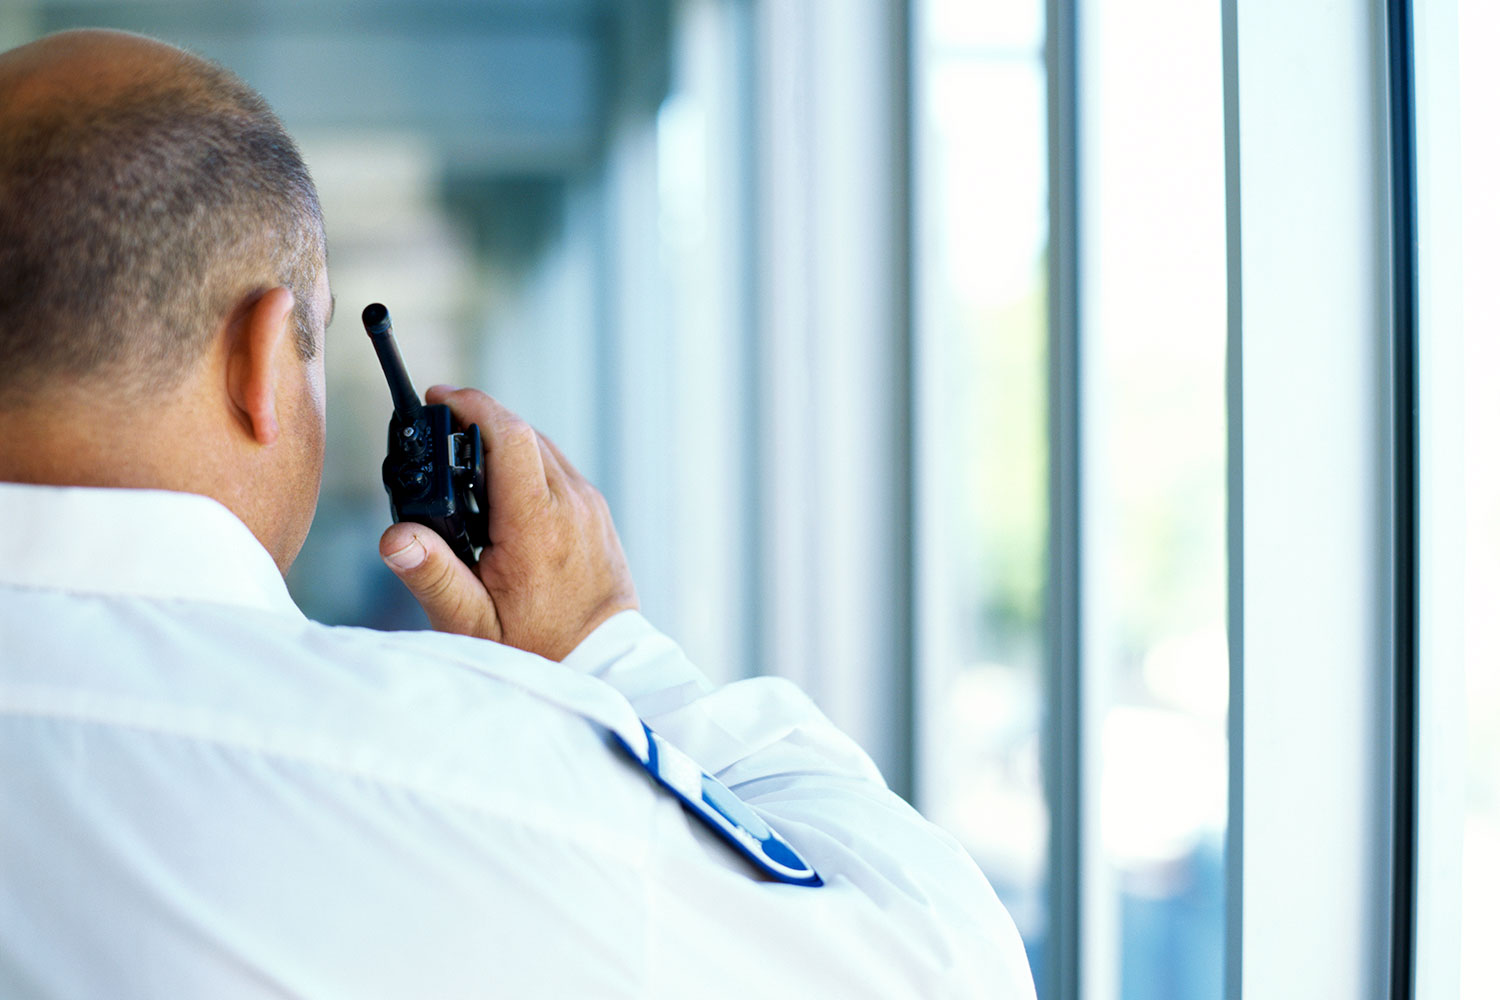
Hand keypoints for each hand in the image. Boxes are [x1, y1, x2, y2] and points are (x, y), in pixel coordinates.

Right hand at [378, 386, 638, 660]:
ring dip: (504, 444)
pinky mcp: (599, 515)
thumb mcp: (474, 622)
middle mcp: (572, 504)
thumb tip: (394, 537)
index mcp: (538, 524)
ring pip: (543, 449)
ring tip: (464, 465)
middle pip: (523, 434)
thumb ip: (433, 575)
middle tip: (438, 433)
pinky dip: (528, 466)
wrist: (601, 665)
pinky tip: (501, 494)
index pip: (509, 435)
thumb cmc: (537, 648)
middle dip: (478, 423)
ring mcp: (591, 507)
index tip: (438, 397)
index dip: (471, 405)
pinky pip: (560, 471)